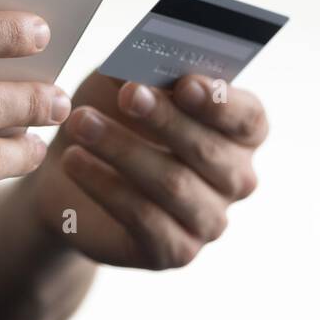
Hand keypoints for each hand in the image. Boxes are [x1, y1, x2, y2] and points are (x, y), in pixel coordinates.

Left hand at [28, 71, 267, 269]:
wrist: (71, 175)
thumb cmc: (113, 116)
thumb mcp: (125, 85)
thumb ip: (143, 74)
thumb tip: (141, 68)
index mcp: (240, 132)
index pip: (248, 118)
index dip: (220, 101)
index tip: (186, 83)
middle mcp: (236, 179)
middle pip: (209, 150)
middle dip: (167, 120)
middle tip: (129, 94)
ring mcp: (210, 220)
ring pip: (174, 184)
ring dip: (124, 149)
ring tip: (81, 123)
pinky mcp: (176, 251)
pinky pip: (145, 218)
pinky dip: (106, 186)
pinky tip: (75, 161)